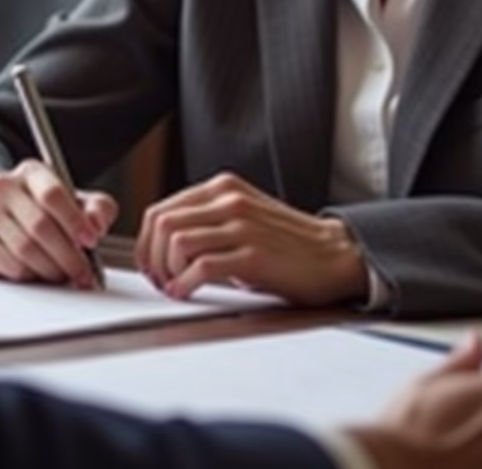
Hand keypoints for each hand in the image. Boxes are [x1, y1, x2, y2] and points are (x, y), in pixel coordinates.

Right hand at [0, 159, 116, 289]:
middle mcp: (4, 187)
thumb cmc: (41, 210)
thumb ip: (96, 208)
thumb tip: (98, 224)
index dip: (75, 220)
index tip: (91, 240)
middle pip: (40, 226)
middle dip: (68, 255)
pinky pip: (11, 267)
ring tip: (63, 274)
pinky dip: (32, 276)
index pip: (52, 193)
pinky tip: (40, 273)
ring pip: (26, 250)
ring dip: (52, 269)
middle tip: (83, 272)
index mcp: (31, 172)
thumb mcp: (74, 202)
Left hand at [134, 172, 366, 304]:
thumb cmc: (288, 243)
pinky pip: (202, 266)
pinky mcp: (253, 254)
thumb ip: (209, 218)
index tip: (149, 264)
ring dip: (167, 271)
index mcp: (223, 188)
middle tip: (159, 280)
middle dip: (152, 257)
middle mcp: (229, 200)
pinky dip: (185, 283)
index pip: (162, 209)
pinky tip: (187, 292)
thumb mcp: (244, 216)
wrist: (335, 254)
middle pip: (163, 223)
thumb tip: (166, 242)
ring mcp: (241, 226)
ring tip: (174, 287)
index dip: (146, 241)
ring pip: (177, 241)